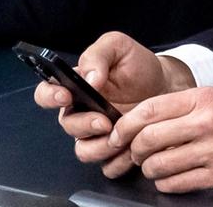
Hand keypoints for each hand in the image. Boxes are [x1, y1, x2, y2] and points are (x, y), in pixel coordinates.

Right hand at [34, 31, 194, 175]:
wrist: (166, 86)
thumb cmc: (138, 65)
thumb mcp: (118, 47)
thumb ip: (98, 56)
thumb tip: (89, 79)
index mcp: (74, 85)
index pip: (46, 93)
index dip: (50, 96)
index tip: (66, 95)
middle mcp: (81, 111)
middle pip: (67, 125)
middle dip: (84, 125)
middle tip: (104, 121)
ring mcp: (96, 134)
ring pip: (83, 150)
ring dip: (99, 147)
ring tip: (120, 138)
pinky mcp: (114, 151)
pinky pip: (107, 165)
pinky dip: (118, 161)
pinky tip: (132, 148)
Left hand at [112, 88, 212, 192]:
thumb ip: (183, 106)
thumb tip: (145, 119)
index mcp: (202, 99)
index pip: (150, 110)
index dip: (126, 124)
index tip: (118, 133)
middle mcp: (205, 123)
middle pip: (149, 138)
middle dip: (133, 149)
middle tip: (133, 152)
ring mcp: (212, 151)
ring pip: (160, 164)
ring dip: (148, 168)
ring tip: (151, 166)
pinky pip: (179, 183)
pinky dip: (166, 183)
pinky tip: (168, 179)